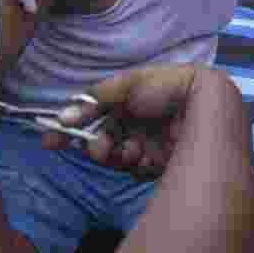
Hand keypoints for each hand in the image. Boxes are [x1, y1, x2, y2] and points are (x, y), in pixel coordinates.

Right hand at [42, 65, 203, 177]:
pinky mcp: (161, 162)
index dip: (72, 127)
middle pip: (104, 138)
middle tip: (96, 152)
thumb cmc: (167, 88)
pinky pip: (136, 168)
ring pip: (117, 155)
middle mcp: (139, 120)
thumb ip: (97, 97)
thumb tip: (63, 116)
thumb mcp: (128, 84)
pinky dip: (136, 165)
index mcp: (131, 98)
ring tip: (128, 154)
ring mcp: (149, 141)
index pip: (95, 114)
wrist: (205, 106)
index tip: (48, 141)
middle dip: (97, 146)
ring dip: (116, 156)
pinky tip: (146, 160)